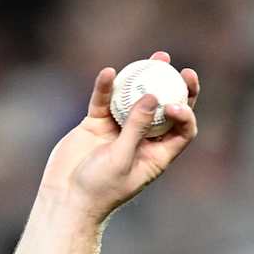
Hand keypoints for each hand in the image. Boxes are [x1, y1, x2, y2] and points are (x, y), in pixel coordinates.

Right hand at [42, 51, 199, 220]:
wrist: (67, 197)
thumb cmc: (100, 188)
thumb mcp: (122, 159)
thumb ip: (136, 128)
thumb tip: (153, 97)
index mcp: (158, 154)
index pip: (182, 130)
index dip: (186, 114)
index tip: (175, 105)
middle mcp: (143, 139)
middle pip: (166, 109)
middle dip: (176, 88)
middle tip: (180, 69)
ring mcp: (120, 130)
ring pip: (136, 98)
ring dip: (146, 78)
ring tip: (156, 57)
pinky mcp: (97, 124)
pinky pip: (104, 100)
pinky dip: (107, 87)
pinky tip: (109, 73)